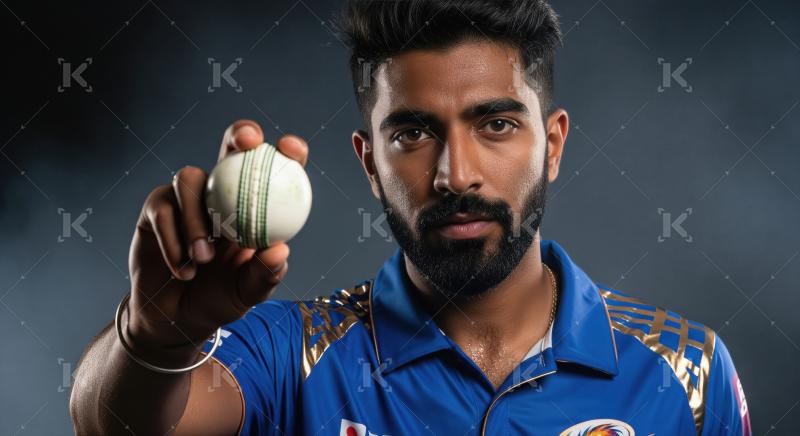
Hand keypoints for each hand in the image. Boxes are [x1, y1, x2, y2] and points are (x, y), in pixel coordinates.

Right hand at [126, 120, 308, 349]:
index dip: (288, 151)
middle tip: (247, 143)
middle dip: (239, 134)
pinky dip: (174, 241)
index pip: (275, 170)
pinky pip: (164, 209)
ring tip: (203, 258)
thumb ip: (263, 274)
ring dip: (198, 218)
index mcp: (254, 206)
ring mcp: (188, 197)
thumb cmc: (219, 299)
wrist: (175, 319)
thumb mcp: (247, 293)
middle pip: (230, 147)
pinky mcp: (157, 208)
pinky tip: (183, 269)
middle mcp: (222, 193)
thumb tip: (280, 250)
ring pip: (191, 179)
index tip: (293, 150)